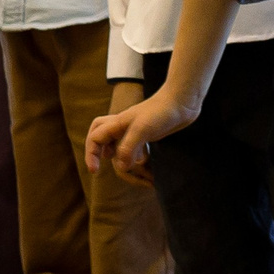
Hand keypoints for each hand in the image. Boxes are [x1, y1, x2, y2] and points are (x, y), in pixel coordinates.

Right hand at [85, 87, 201, 186]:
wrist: (182, 102)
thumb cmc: (161, 112)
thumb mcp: (142, 130)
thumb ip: (128, 148)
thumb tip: (120, 167)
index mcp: (117, 124)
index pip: (95, 139)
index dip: (91, 155)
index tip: (95, 171)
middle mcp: (122, 127)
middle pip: (101, 140)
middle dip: (99, 153)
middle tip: (104, 167)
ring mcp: (134, 130)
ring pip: (118, 146)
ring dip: (123, 160)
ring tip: (133, 171)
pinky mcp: (146, 134)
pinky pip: (133, 148)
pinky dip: (136, 158)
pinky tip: (144, 163)